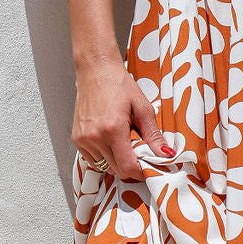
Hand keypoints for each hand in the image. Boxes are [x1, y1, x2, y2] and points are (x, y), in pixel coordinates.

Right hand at [71, 57, 174, 181]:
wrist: (96, 71)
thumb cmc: (119, 85)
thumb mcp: (143, 108)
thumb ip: (154, 135)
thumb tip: (166, 155)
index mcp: (113, 129)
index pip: (127, 167)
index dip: (140, 172)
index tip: (148, 167)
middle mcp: (95, 137)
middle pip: (116, 170)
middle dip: (130, 166)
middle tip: (139, 152)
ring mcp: (83, 139)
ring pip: (104, 166)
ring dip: (116, 161)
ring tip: (124, 143)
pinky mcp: (76, 139)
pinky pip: (93, 159)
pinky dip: (104, 156)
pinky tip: (111, 141)